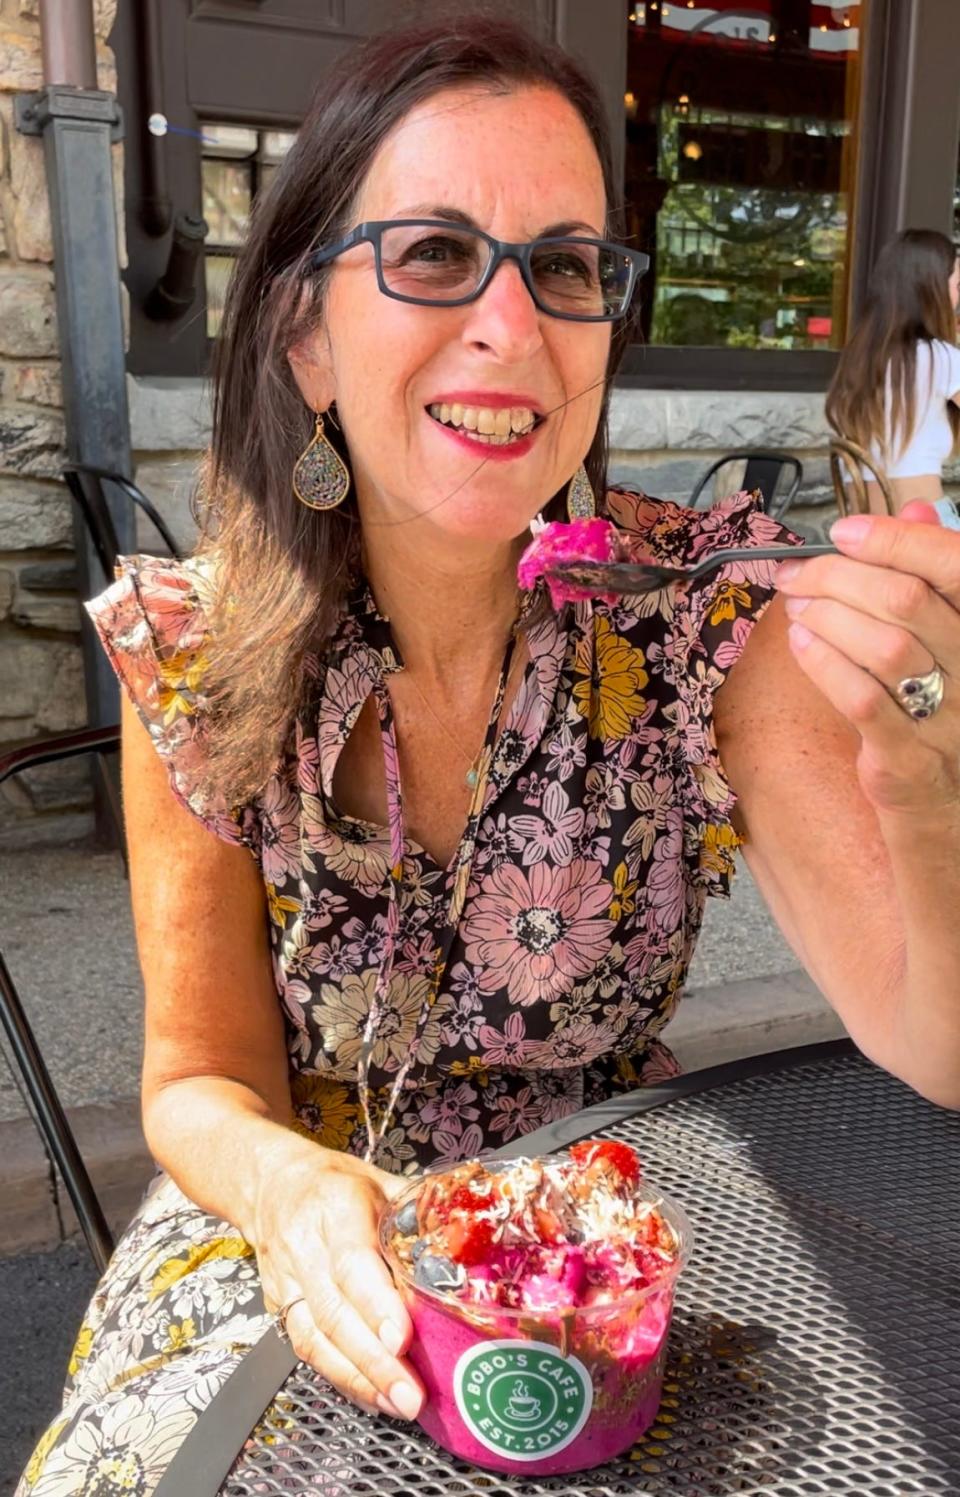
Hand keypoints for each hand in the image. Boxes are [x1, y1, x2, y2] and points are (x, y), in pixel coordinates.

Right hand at [252, 1140, 423, 1419]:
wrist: (272, 1184)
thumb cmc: (337, 1183)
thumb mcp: (382, 1181)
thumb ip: (421, 1214)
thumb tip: (469, 1249)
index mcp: (336, 1207)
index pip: (353, 1261)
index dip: (376, 1304)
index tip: (402, 1339)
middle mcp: (304, 1246)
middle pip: (334, 1311)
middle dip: (373, 1360)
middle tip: (411, 1395)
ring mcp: (286, 1280)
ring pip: (314, 1337)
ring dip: (358, 1378)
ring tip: (397, 1404)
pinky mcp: (277, 1307)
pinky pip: (305, 1348)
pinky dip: (340, 1377)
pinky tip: (371, 1396)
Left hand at [776, 504, 959, 816]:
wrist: (951, 803)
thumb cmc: (944, 704)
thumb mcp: (948, 633)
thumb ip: (933, 572)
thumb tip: (915, 509)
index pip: (953, 564)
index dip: (894, 539)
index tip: (843, 533)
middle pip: (907, 599)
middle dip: (838, 577)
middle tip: (797, 576)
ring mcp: (952, 718)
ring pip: (885, 647)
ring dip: (827, 617)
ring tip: (796, 607)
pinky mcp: (911, 760)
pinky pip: (863, 701)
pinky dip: (824, 664)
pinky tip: (802, 645)